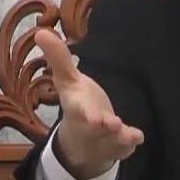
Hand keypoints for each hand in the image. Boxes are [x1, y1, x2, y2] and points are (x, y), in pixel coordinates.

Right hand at [35, 28, 143, 179]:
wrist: (83, 142)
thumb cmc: (78, 103)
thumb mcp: (68, 80)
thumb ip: (59, 58)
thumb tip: (41, 32)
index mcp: (76, 107)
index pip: (77, 108)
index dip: (83, 111)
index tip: (91, 115)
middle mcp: (89, 125)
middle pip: (94, 126)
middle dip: (101, 125)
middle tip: (111, 123)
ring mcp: (105, 138)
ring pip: (112, 139)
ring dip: (119, 136)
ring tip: (129, 134)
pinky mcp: (120, 146)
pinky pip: (126, 146)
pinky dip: (131, 142)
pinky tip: (138, 138)